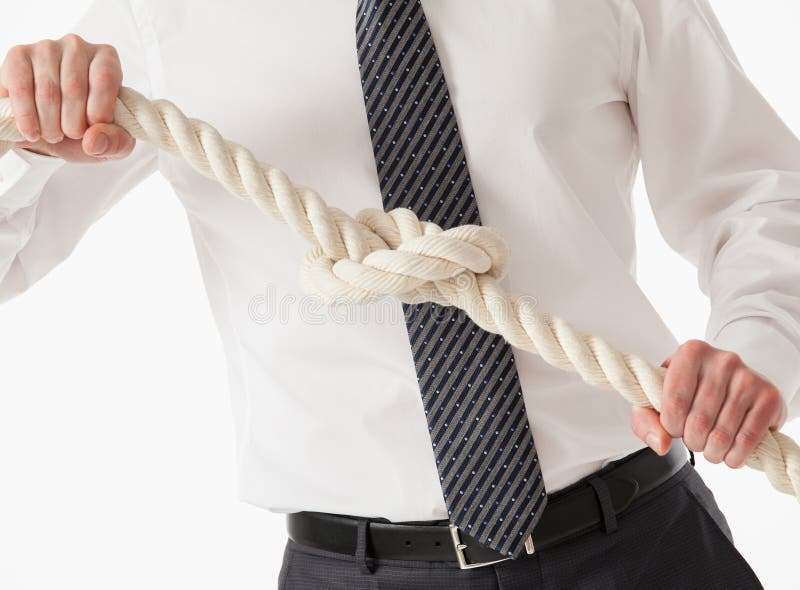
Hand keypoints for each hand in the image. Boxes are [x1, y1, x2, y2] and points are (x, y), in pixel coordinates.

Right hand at [0, 34, 133, 162]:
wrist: (55, 130)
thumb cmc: (90, 129)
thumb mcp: (114, 141)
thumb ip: (115, 142)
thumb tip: (93, 140)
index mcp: (106, 58)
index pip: (104, 78)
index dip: (99, 111)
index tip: (93, 129)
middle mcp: (77, 46)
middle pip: (74, 88)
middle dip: (73, 124)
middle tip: (71, 135)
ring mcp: (46, 48)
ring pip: (48, 92)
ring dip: (51, 125)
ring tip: (54, 135)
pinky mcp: (18, 56)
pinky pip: (21, 89)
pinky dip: (27, 118)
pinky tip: (32, 132)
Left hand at [631, 339, 787, 467]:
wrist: (733, 386)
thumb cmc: (689, 392)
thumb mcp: (657, 400)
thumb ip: (646, 420)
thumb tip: (661, 444)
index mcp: (691, 352)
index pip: (674, 401)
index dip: (671, 426)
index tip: (673, 427)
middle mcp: (723, 360)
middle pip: (699, 421)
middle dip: (693, 442)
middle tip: (695, 439)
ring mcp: (749, 377)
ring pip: (723, 435)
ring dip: (713, 452)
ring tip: (711, 447)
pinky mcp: (769, 397)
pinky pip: (748, 440)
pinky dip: (735, 457)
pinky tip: (730, 454)